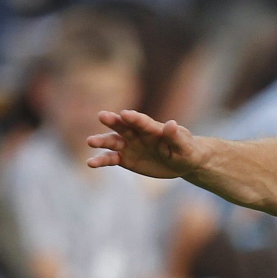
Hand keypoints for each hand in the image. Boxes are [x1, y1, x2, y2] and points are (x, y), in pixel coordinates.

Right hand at [87, 109, 204, 180]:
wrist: (183, 162)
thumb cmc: (187, 150)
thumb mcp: (185, 146)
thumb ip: (176, 136)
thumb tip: (171, 124)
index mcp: (152, 128)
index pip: (142, 122)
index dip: (135, 118)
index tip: (125, 114)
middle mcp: (137, 134)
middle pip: (123, 126)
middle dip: (113, 121)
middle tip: (102, 116)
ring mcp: (129, 145)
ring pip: (113, 141)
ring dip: (101, 141)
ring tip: (90, 141)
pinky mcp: (125, 158)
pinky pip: (110, 159)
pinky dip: (101, 160)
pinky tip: (90, 163)